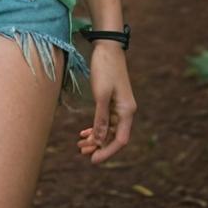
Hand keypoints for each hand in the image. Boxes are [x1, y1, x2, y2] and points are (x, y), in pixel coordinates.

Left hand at [76, 43, 135, 164]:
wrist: (107, 47)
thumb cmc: (105, 68)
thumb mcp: (101, 94)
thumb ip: (101, 118)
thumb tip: (99, 140)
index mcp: (127, 111)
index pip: (119, 140)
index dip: (107, 152)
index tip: (93, 160)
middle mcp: (125, 111)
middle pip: (113, 136)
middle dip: (99, 146)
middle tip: (81, 152)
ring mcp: (119, 106)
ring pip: (108, 129)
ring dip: (96, 138)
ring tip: (80, 145)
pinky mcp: (112, 100)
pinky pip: (105, 119)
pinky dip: (95, 127)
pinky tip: (85, 132)